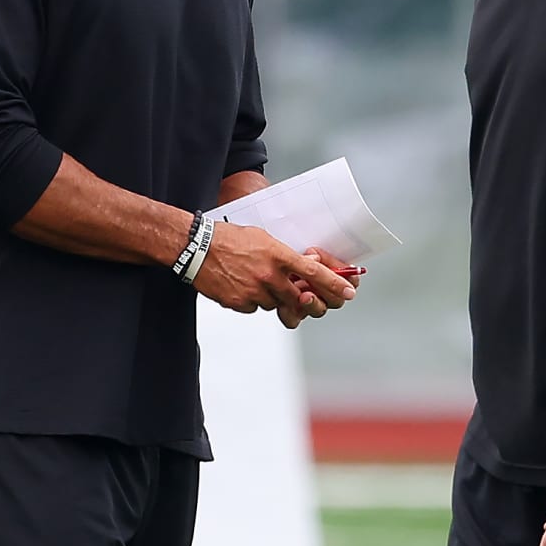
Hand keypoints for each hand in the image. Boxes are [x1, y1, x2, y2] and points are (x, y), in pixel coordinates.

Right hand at [191, 223, 356, 321]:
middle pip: (299, 297)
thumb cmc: (229, 238)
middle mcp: (269, 275)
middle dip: (302, 298)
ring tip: (256, 279)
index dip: (334, 284)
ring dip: (273, 297)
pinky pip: (255, 308)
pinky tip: (241, 285)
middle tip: (301, 294)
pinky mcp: (239, 303)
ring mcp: (254, 292)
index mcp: (278, 255)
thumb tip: (305, 263)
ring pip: (276, 304)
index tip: (349, 292)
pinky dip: (253, 300)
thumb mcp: (263, 238)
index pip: (314, 272)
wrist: (195, 248)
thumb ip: (285, 255)